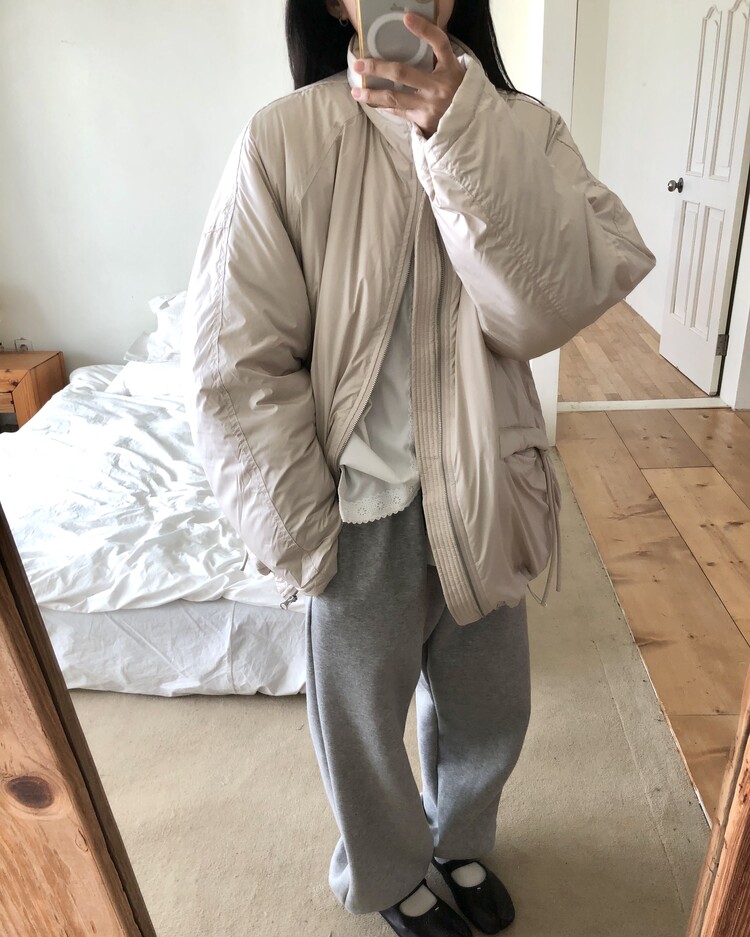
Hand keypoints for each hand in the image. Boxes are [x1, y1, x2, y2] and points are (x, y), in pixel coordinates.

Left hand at [350, 12, 465, 138]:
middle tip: (359, 63)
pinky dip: (385, 106)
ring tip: (356, 92)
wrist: (469, 124)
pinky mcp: (423, 120)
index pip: (439, 43)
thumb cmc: (458, 92)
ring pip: (395, 97)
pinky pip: (399, 111)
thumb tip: (418, 32)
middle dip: (378, 67)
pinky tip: (373, 103)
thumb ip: (438, 56)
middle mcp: (439, 86)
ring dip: (372, 94)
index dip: (424, 29)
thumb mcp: (454, 71)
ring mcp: (429, 105)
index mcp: (450, 68)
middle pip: (403, 73)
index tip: (406, 17)